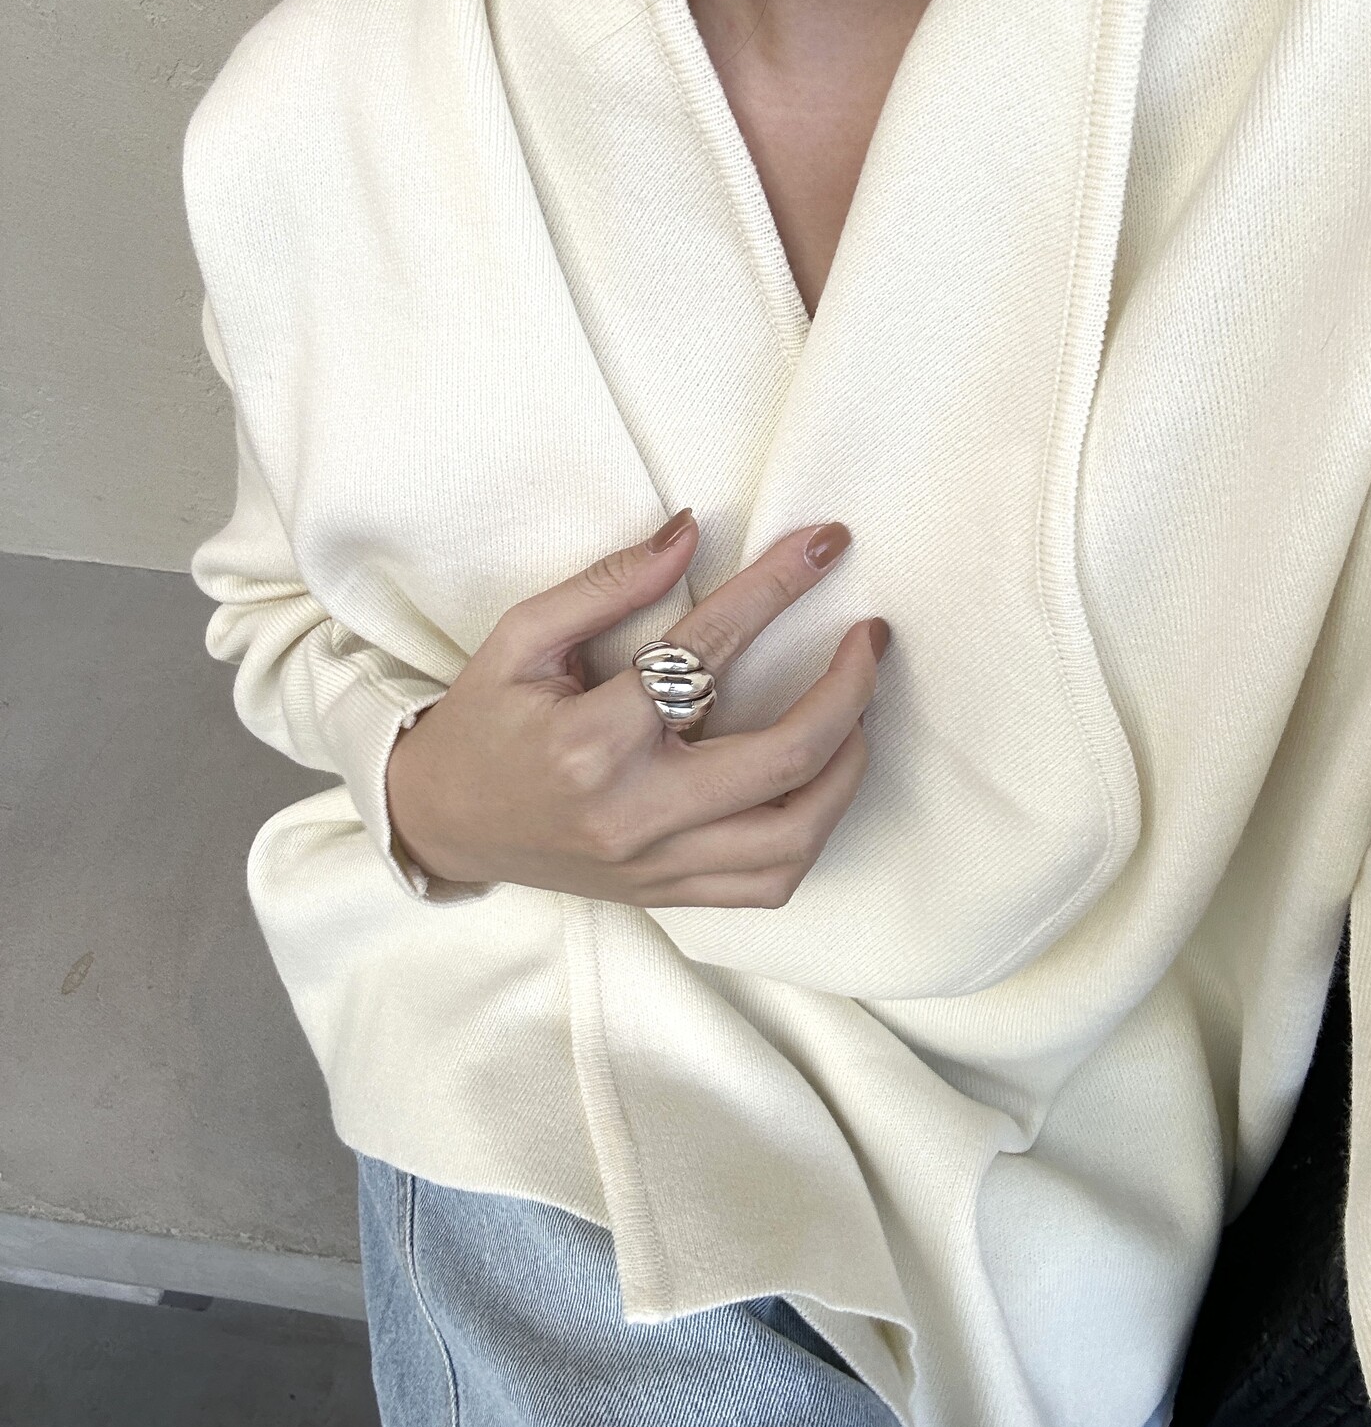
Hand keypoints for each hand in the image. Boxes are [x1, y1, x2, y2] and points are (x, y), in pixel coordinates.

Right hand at [385, 510, 887, 907]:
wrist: (442, 825)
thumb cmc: (483, 723)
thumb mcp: (520, 638)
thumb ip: (606, 585)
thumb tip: (691, 532)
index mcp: (591, 742)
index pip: (710, 650)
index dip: (778, 587)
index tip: (825, 545)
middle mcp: (634, 814)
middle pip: (784, 758)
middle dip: (849, 689)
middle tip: (871, 638)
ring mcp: (657, 865)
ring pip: (794, 837)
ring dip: (847, 770)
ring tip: (860, 713)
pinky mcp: (669, 894)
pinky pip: (771, 881)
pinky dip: (813, 829)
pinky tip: (823, 779)